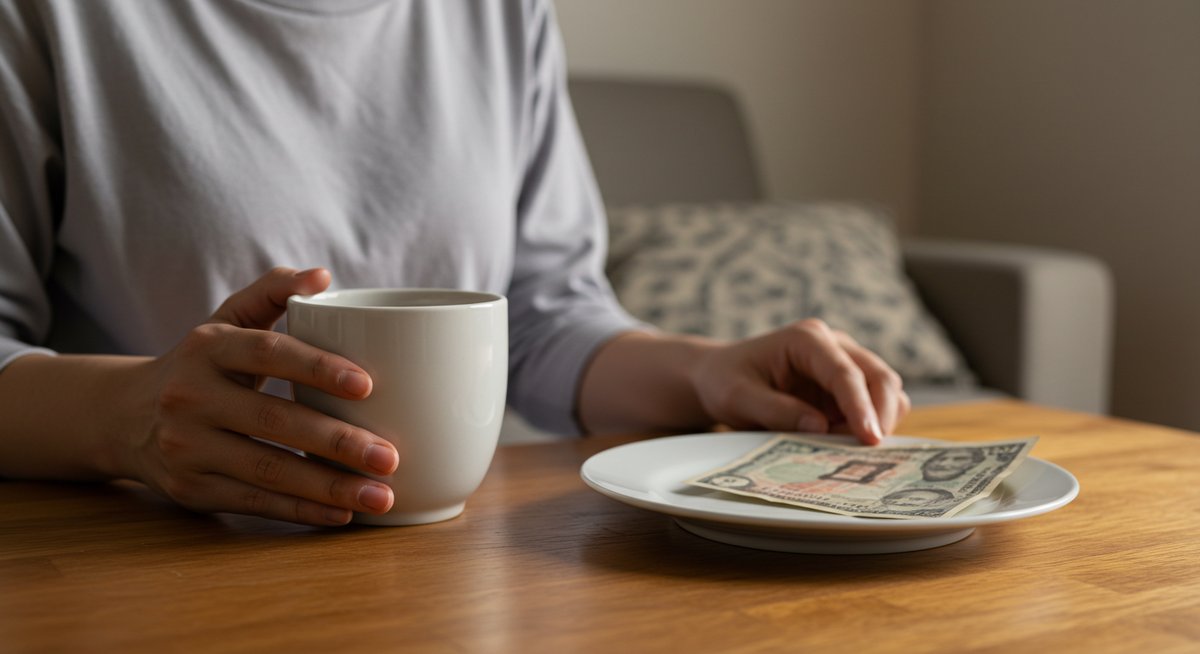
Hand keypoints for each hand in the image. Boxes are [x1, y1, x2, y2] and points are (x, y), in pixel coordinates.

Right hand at [124, 267, 398, 524]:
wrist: (124, 416)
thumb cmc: (202, 363)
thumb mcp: (226, 320)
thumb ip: (272, 291)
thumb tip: (322, 277)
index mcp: (208, 347)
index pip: (268, 352)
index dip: (317, 368)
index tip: (368, 385)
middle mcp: (190, 397)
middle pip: (273, 421)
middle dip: (338, 442)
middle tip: (390, 457)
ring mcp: (187, 446)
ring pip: (267, 470)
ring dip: (329, 487)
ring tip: (381, 496)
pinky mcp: (190, 488)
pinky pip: (254, 502)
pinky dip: (301, 511)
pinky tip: (343, 514)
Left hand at [688, 319, 909, 444]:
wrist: (720, 377)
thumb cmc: (725, 382)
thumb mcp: (737, 398)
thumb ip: (776, 410)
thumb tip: (820, 427)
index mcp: (806, 339)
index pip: (845, 372)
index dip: (861, 406)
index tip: (870, 439)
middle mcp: (833, 344)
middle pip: (880, 377)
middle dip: (881, 415)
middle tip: (870, 453)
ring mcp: (845, 363)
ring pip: (886, 390)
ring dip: (878, 422)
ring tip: (847, 449)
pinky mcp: (847, 386)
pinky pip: (875, 405)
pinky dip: (870, 426)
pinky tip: (846, 444)